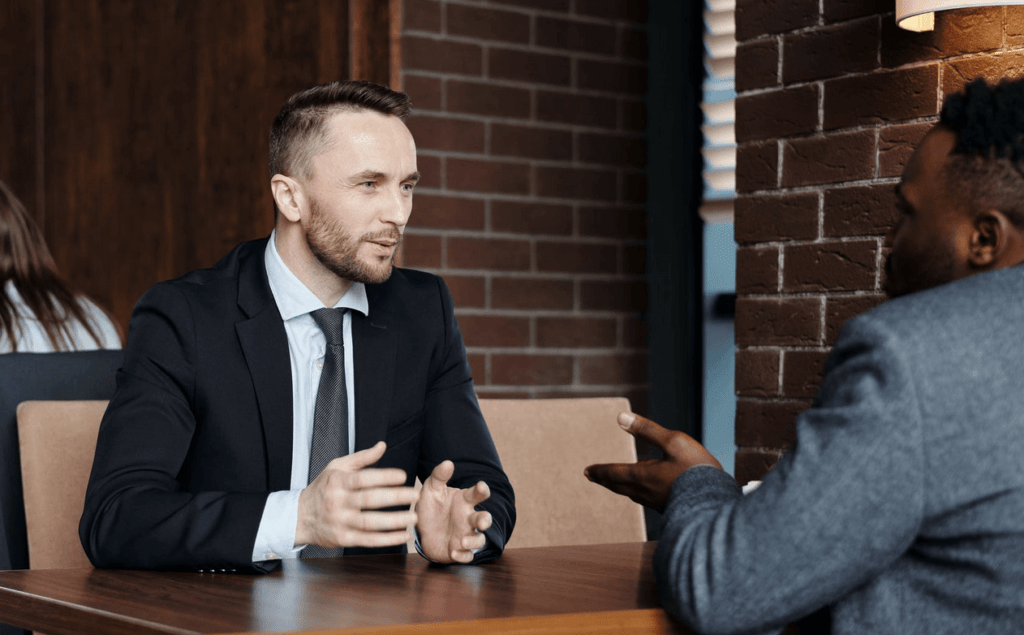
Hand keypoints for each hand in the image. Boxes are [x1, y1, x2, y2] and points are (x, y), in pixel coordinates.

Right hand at [296, 441, 418, 548]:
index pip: (364, 478)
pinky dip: (387, 539)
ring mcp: (340, 522)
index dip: (384, 477)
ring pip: (370, 522)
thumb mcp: (336, 467)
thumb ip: (362, 458)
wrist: (299, 517)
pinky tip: (403, 535)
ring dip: (394, 521)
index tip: (403, 476)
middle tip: (415, 495)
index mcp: (338, 481)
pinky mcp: (343, 539)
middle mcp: (338, 501)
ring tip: (413, 517)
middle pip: (370, 499)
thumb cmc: (323, 488)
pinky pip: (368, 540)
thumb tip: (382, 445)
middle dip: (395, 497)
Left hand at [416, 460, 491, 563]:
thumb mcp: (431, 489)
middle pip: (484, 518)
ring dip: (473, 541)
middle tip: (482, 522)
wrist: (422, 530)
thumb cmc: (432, 507)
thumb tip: (448, 463)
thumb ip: (438, 476)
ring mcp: (465, 534)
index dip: (482, 490)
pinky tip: (454, 552)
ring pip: (479, 539)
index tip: (481, 487)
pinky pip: (467, 556)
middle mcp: (468, 518)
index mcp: (464, 501)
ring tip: (461, 541)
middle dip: (485, 520)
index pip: (477, 494)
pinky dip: (463, 556)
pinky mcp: (459, 551)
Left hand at [585, 412, 721, 512]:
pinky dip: (635, 493)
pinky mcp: (668, 508)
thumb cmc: (696, 469)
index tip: (587, 471)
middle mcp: (645, 492)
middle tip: (593, 476)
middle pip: (619, 485)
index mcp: (642, 476)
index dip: (600, 471)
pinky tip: (642, 493)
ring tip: (614, 482)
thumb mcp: (673, 441)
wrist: (716, 503)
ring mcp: (656, 502)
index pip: (614, 473)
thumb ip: (647, 430)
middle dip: (605, 479)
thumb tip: (620, 417)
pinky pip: (644, 499)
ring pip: (631, 494)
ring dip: (619, 486)